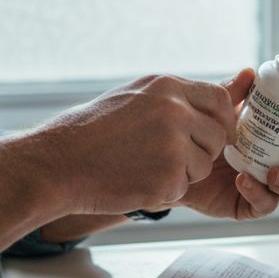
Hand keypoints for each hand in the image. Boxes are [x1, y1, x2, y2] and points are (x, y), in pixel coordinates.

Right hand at [27, 73, 237, 214]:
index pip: (220, 100)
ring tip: (144, 166)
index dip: (221, 120)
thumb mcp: (135, 98)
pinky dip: (163, 190)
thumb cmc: (92, 131)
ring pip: (203, 165)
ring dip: (183, 173)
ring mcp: (172, 145)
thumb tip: (221, 97)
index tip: (210, 133)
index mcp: (167, 87)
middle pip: (218, 135)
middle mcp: (174, 112)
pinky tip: (135, 180)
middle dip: (203, 150)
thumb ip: (176, 99)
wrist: (58, 163)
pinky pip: (183, 187)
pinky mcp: (167, 177)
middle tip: (171, 156)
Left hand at [177, 68, 278, 220]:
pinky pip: (267, 205)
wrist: (180, 156)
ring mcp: (273, 185)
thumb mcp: (221, 108)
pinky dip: (258, 193)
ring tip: (272, 173)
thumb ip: (235, 92)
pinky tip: (242, 180)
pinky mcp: (253, 205)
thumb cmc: (209, 128)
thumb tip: (249, 73)